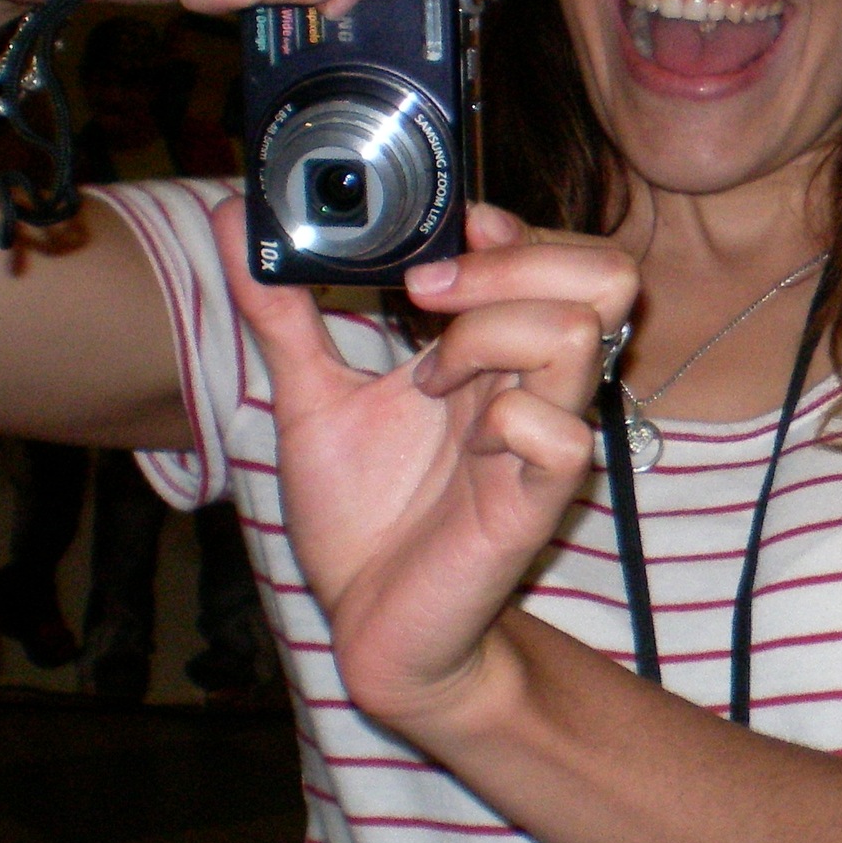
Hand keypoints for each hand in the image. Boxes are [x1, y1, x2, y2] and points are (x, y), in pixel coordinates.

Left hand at [214, 199, 637, 731]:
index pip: (560, 252)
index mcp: (494, 347)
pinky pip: (559, 433)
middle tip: (428, 298)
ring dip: (491, 335)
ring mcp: (542, 436)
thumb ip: (282, 312)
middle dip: (512, 261)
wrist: (368, 622)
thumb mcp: (308, 396)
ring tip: (431, 380)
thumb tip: (239, 220)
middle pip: (602, 274)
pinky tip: (464, 445)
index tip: (441, 240)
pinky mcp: (538, 499)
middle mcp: (532, 380)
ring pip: (579, 334)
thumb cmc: (362, 515)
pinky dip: (505, 421)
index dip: (511, 228)